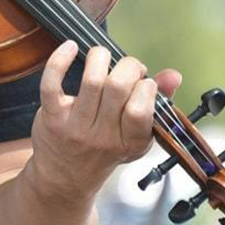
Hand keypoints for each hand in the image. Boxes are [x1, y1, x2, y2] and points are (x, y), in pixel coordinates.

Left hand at [30, 40, 180, 199]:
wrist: (65, 177)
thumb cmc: (104, 150)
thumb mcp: (136, 135)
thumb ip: (157, 104)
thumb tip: (173, 75)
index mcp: (130, 142)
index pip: (141, 110)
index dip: (145, 87)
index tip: (143, 82)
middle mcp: (103, 136)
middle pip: (118, 87)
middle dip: (128, 66)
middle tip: (126, 69)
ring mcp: (76, 127)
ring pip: (92, 80)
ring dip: (100, 57)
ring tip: (102, 57)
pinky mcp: (52, 117)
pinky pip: (52, 83)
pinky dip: (59, 60)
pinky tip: (70, 47)